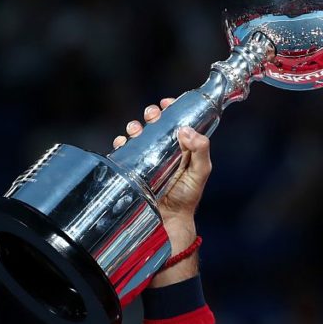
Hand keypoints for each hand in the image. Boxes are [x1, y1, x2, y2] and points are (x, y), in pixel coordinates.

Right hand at [113, 99, 212, 284]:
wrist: (167, 220)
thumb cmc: (187, 197)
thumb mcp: (201, 172)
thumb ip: (201, 151)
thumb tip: (186, 130)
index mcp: (183, 148)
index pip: (177, 123)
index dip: (173, 110)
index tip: (168, 103)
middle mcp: (165, 151)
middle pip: (156, 124)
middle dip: (152, 115)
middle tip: (152, 114)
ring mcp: (147, 159)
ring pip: (138, 135)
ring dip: (135, 127)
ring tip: (135, 129)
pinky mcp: (132, 168)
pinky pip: (123, 151)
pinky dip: (121, 143)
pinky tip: (123, 143)